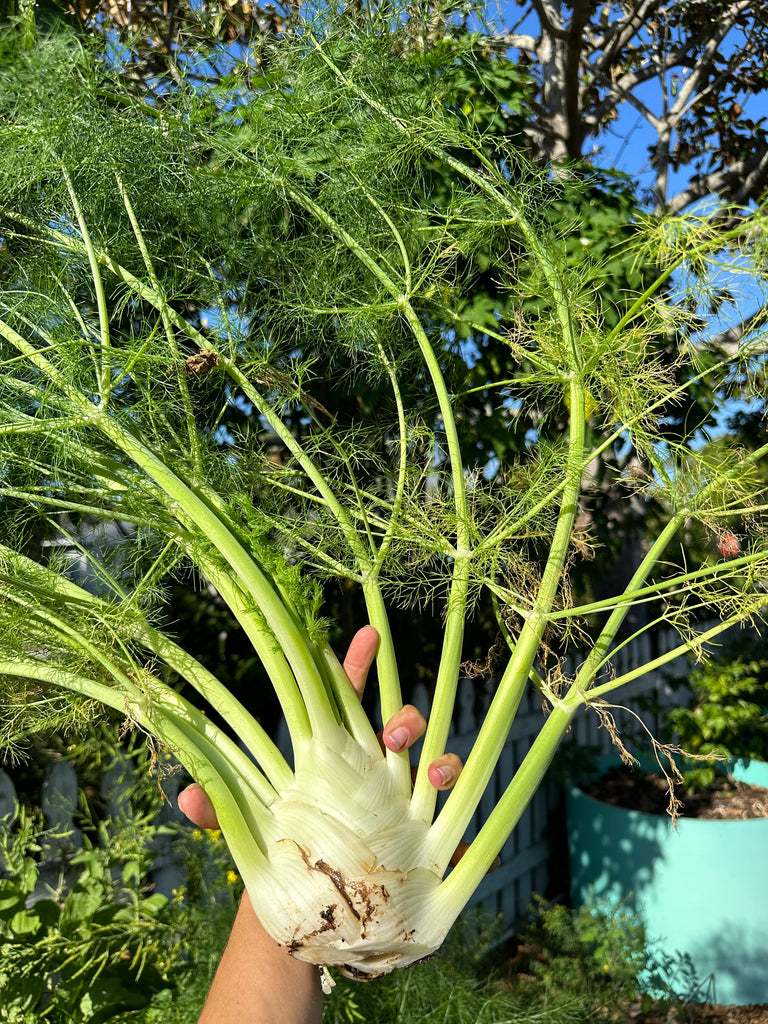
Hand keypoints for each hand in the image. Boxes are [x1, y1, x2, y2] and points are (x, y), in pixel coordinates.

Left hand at [179, 625, 463, 828]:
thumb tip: (187, 797)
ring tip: (438, 776)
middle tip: (395, 734)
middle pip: (401, 726)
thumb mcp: (245, 830)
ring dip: (444, 763)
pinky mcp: (426, 849)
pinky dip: (468, 834)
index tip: (369, 632)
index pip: (347, 698)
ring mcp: (405, 808)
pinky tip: (469, 843)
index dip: (358, 663)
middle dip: (405, 717)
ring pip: (437, 767)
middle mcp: (377, 773)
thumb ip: (218, 810)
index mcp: (337, 755)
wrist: (310, 913)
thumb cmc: (282, 852)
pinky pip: (459, 832)